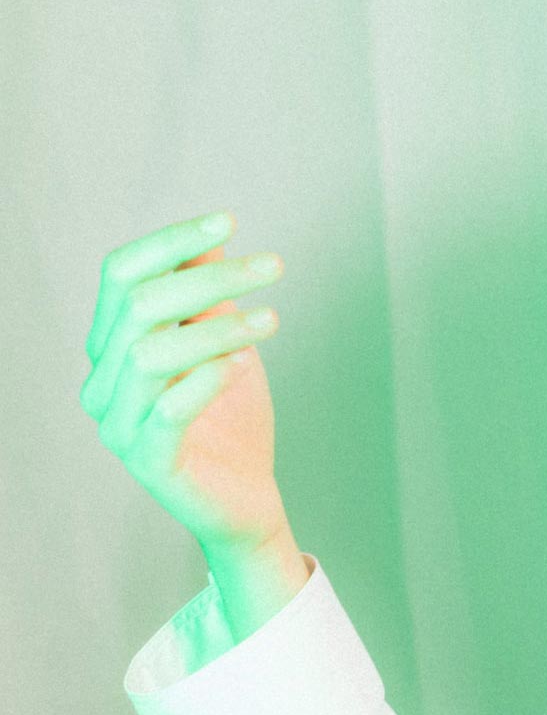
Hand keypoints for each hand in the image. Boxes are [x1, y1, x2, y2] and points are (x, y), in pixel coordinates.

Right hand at [81, 210, 290, 551]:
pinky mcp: (150, 461)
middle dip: (212, 278)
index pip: (121, 274)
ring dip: (218, 327)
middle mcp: (103, 380)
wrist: (245, 493)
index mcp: (112, 343)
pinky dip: (206, 379)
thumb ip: (207, 295)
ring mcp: (119, 423)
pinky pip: (167, 411)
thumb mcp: (224, 341)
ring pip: (152, 353)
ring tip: (273, 320)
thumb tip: (212, 239)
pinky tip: (243, 363)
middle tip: (274, 266)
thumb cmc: (231, 411)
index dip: (171, 241)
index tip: (229, 220)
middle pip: (142, 305)